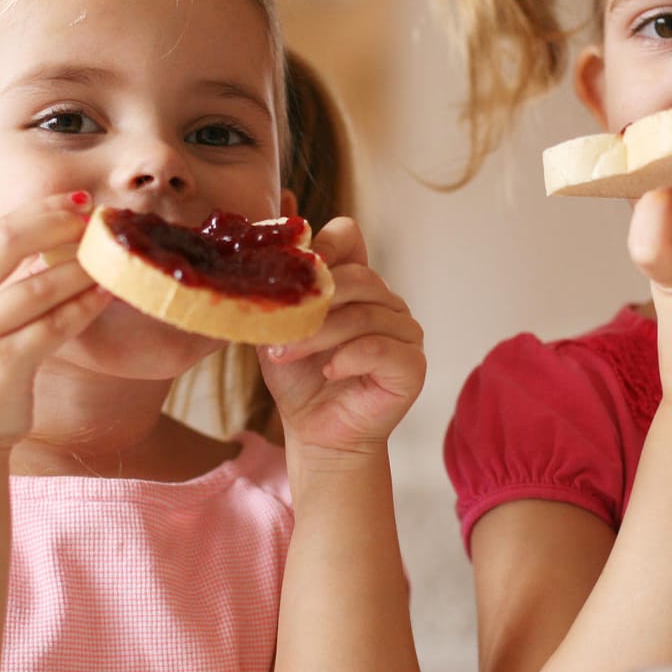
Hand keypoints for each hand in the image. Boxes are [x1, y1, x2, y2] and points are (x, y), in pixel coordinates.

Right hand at [0, 192, 109, 451]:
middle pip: (8, 243)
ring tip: (111, 257)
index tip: (78, 202)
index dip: (40, 211)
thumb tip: (48, 235)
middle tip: (95, 219)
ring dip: (80, 269)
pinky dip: (84, 307)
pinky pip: (54, 327)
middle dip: (57, 223)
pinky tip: (106, 295)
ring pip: (38, 287)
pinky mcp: (2, 366)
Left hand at [258, 217, 424, 459]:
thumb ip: (275, 291)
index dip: (324, 244)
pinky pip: (380, 348)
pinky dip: (348, 358)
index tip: (296, 267)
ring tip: (285, 355)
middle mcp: (387, 302)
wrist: (315, 434)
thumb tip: (259, 246)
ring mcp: (405, 332)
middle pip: (357, 278)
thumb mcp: (279, 328)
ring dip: (318, 336)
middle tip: (277, 335)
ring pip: (363, 315)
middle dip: (312, 305)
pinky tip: (328, 372)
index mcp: (357, 285)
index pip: (349, 237)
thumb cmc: (299, 379)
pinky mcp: (412, 365)